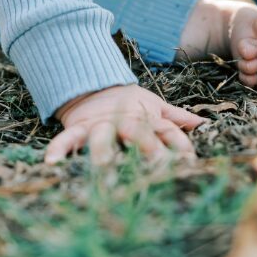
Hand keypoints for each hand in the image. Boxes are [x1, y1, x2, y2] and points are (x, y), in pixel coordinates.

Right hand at [44, 84, 205, 166]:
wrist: (91, 83)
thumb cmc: (128, 102)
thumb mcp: (154, 106)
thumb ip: (176, 117)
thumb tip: (203, 123)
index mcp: (146, 118)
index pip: (167, 131)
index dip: (179, 146)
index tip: (189, 165)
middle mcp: (124, 122)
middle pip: (137, 135)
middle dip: (146, 151)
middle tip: (154, 172)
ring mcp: (100, 125)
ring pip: (103, 139)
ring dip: (104, 154)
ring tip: (103, 171)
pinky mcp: (78, 127)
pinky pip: (68, 139)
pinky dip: (59, 148)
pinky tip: (52, 163)